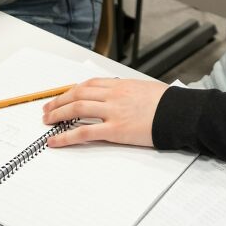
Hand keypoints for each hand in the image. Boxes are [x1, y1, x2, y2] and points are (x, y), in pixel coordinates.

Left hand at [42, 77, 167, 146]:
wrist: (178, 112)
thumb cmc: (167, 103)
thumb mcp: (145, 90)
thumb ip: (128, 93)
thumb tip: (118, 98)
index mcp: (121, 85)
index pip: (89, 84)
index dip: (72, 90)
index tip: (63, 96)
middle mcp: (114, 95)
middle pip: (79, 94)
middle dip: (59, 101)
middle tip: (47, 109)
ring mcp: (113, 111)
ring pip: (77, 108)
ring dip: (58, 115)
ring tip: (47, 121)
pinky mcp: (115, 130)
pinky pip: (84, 131)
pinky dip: (66, 136)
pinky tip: (55, 141)